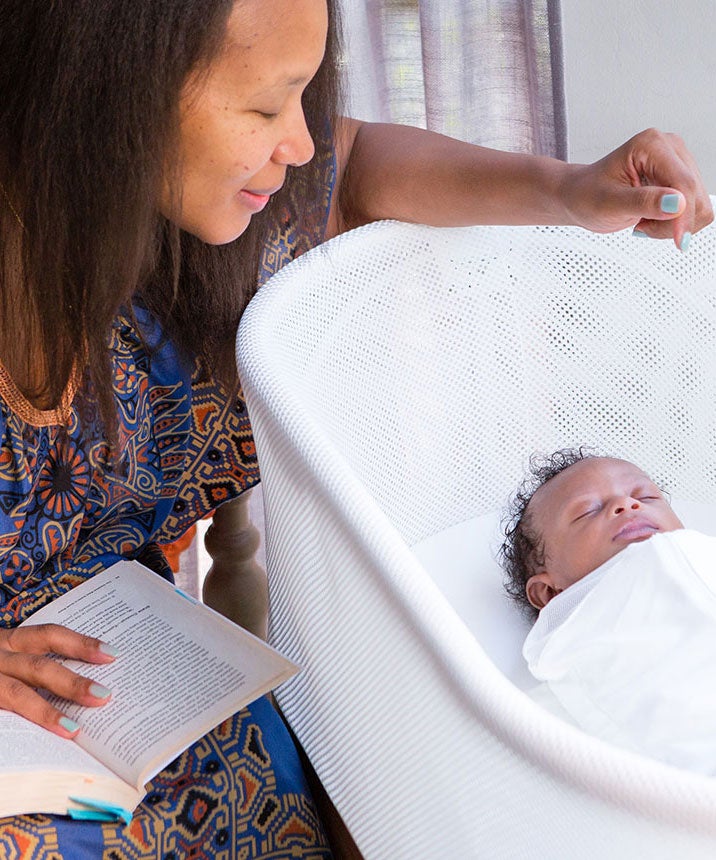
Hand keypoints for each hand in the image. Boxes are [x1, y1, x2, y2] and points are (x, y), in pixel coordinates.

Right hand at [0, 624, 115, 737]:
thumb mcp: (5, 655)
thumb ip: (33, 666)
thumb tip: (84, 685)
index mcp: (6, 642)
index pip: (48, 635)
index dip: (80, 643)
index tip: (113, 654)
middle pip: (36, 667)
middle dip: (71, 682)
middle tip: (105, 696)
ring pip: (13, 694)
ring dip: (44, 712)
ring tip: (73, 730)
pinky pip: (1, 717)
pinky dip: (14, 730)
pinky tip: (36, 745)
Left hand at [561, 128, 712, 249]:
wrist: (579, 196)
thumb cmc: (587, 195)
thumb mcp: (609, 203)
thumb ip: (643, 202)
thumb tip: (678, 203)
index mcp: (651, 145)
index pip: (684, 184)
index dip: (684, 216)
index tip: (680, 242)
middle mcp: (670, 148)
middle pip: (696, 196)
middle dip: (673, 222)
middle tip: (641, 226)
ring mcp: (678, 162)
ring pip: (699, 206)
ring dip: (672, 224)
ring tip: (642, 220)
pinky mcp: (680, 178)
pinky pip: (693, 209)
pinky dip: (673, 223)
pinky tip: (650, 217)